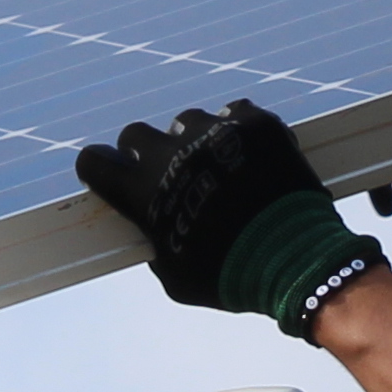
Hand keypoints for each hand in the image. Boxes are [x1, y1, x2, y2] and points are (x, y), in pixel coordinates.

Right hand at [76, 100, 382, 335]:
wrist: (296, 259)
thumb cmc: (231, 276)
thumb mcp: (176, 278)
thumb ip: (157, 246)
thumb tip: (155, 232)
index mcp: (144, 192)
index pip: (95, 162)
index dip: (100, 169)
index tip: (111, 174)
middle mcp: (172, 154)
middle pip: (137, 134)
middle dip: (147, 152)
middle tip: (168, 172)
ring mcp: (215, 133)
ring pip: (189, 121)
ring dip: (196, 141)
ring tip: (219, 165)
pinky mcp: (254, 123)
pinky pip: (235, 113)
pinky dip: (238, 131)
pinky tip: (249, 153)